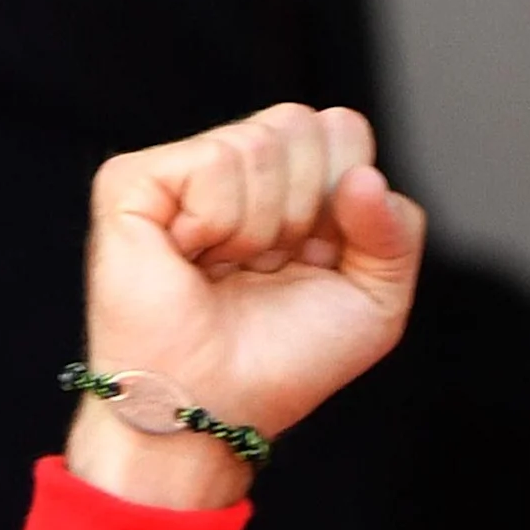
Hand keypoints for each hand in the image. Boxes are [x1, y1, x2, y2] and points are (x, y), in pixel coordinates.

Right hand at [68, 103, 429, 509]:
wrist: (216, 406)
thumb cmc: (283, 361)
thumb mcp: (376, 301)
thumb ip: (396, 232)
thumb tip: (364, 175)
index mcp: (294, 183)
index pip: (344, 129)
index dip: (348, 200)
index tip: (316, 259)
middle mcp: (238, 165)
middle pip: (306, 122)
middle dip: (307, 208)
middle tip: (269, 265)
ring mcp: (183, 169)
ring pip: (263, 139)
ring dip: (262, 226)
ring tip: (227, 269)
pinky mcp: (133, 180)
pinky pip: (214, 161)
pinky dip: (220, 222)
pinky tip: (194, 257)